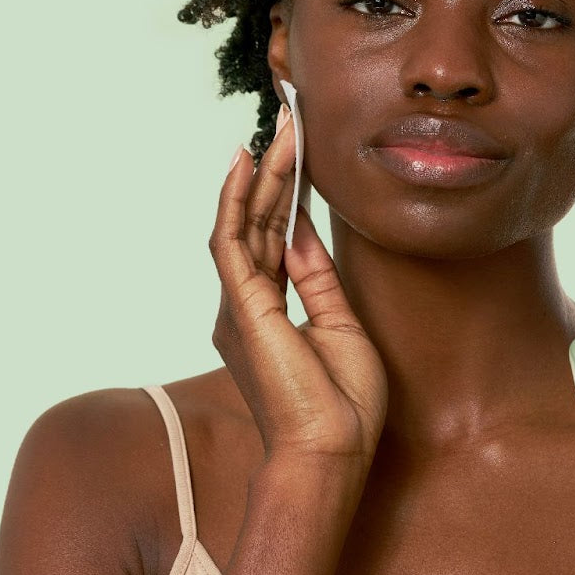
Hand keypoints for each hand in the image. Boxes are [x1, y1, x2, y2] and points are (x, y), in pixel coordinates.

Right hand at [210, 104, 386, 466]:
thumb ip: (316, 278)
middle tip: (292, 120)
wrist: (332, 454)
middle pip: (259, 221)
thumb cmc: (342, 406)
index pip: (275, 236)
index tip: (301, 152)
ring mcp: (239, 306)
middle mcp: (244, 306)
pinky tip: (249, 162)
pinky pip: (232, 240)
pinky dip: (238, 199)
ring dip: (264, 172)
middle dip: (275, 169)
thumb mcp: (340, 325)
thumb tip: (304, 231)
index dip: (286, 192)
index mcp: (267, 313)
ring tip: (283, 128)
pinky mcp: (242, 307)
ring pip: (246, 222)